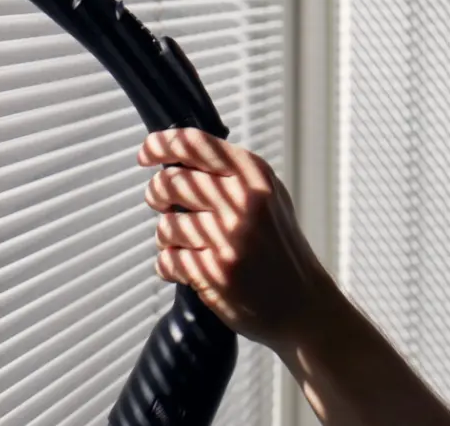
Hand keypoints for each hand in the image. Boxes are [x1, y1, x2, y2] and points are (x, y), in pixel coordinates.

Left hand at [138, 128, 329, 350]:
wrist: (303, 305)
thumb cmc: (280, 248)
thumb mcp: (269, 196)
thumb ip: (231, 173)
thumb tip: (177, 153)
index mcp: (254, 176)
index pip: (194, 144)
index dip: (160, 145)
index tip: (146, 154)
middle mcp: (242, 202)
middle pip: (171, 182)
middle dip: (156, 193)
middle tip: (160, 202)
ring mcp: (228, 239)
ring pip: (165, 224)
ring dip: (166, 236)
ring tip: (183, 243)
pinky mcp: (215, 273)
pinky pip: (167, 260)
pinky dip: (169, 264)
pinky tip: (185, 267)